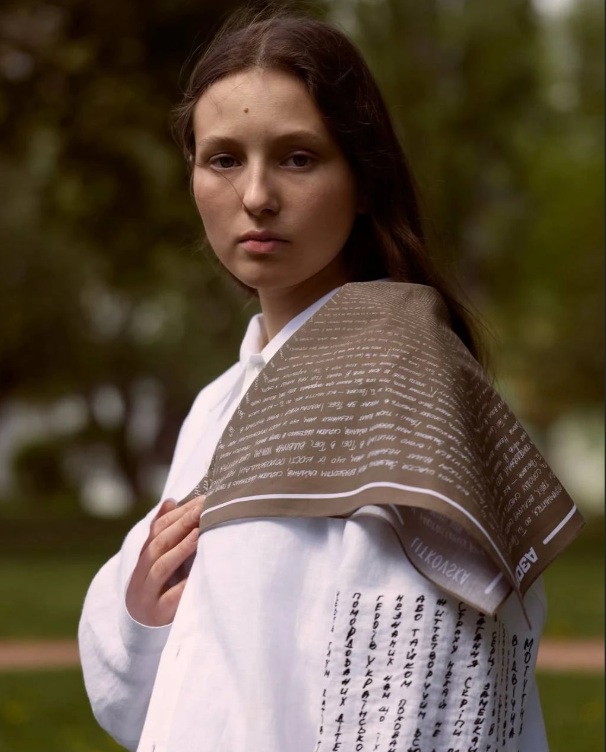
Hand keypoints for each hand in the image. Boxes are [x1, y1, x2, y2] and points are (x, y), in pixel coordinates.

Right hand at [125, 496, 203, 625]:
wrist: (140, 633)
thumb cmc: (158, 589)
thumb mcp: (158, 562)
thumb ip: (164, 533)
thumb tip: (171, 502)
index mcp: (143, 559)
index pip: (157, 530)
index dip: (177, 514)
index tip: (200, 500)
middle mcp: (141, 575)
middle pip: (157, 545)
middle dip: (180, 525)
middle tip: (203, 509)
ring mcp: (147, 595)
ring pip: (160, 568)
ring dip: (180, 549)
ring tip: (199, 533)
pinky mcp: (157, 615)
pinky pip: (169, 599)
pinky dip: (182, 585)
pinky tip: (198, 572)